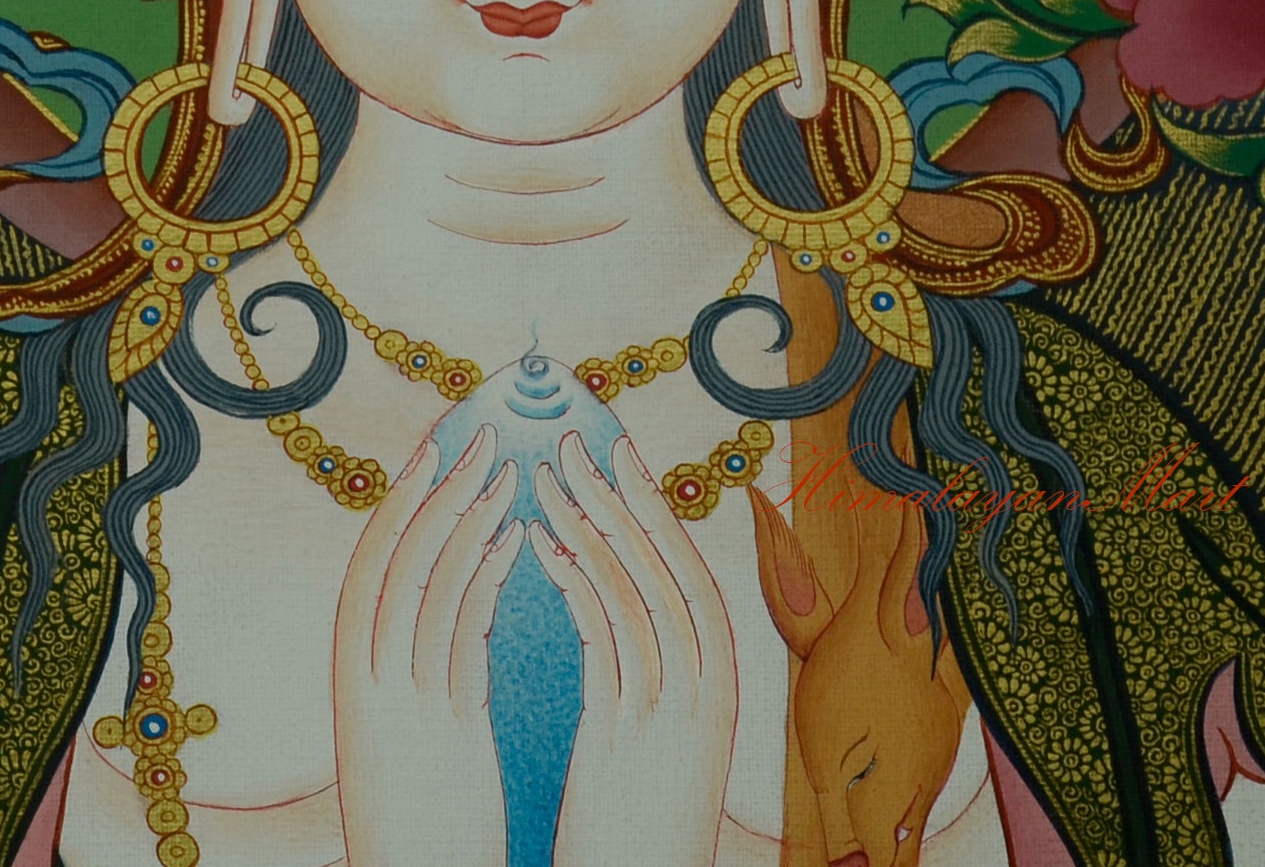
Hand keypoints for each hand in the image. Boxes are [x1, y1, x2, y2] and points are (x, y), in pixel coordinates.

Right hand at [334, 425, 522, 866]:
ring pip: (429, 587)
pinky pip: (462, 636)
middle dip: (438, 492)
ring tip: (507, 474)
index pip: (371, 565)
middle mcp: (367, 684)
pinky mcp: (443, 732)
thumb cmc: (420, 826)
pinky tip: (513, 544)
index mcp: (353, 681)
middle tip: (478, 436)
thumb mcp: (406, 737)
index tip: (434, 448)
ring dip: (469, 521)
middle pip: (397, 561)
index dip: (402, 501)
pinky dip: (484, 579)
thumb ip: (421, 669)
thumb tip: (454, 599)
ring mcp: (402, 706)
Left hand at [532, 431, 737, 866]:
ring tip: (544, 482)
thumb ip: (657, 669)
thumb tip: (618, 597)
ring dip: (584, 526)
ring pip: (629, 587)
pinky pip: (604, 636)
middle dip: (615, 495)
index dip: (650, 502)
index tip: (618, 450)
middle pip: (660, 562)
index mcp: (720, 676)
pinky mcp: (626, 733)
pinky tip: (544, 551)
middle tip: (573, 442)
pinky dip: (576, 583)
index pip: (686, 564)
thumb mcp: (670, 735)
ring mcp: (669, 706)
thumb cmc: (651, 821)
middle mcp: (705, 681)